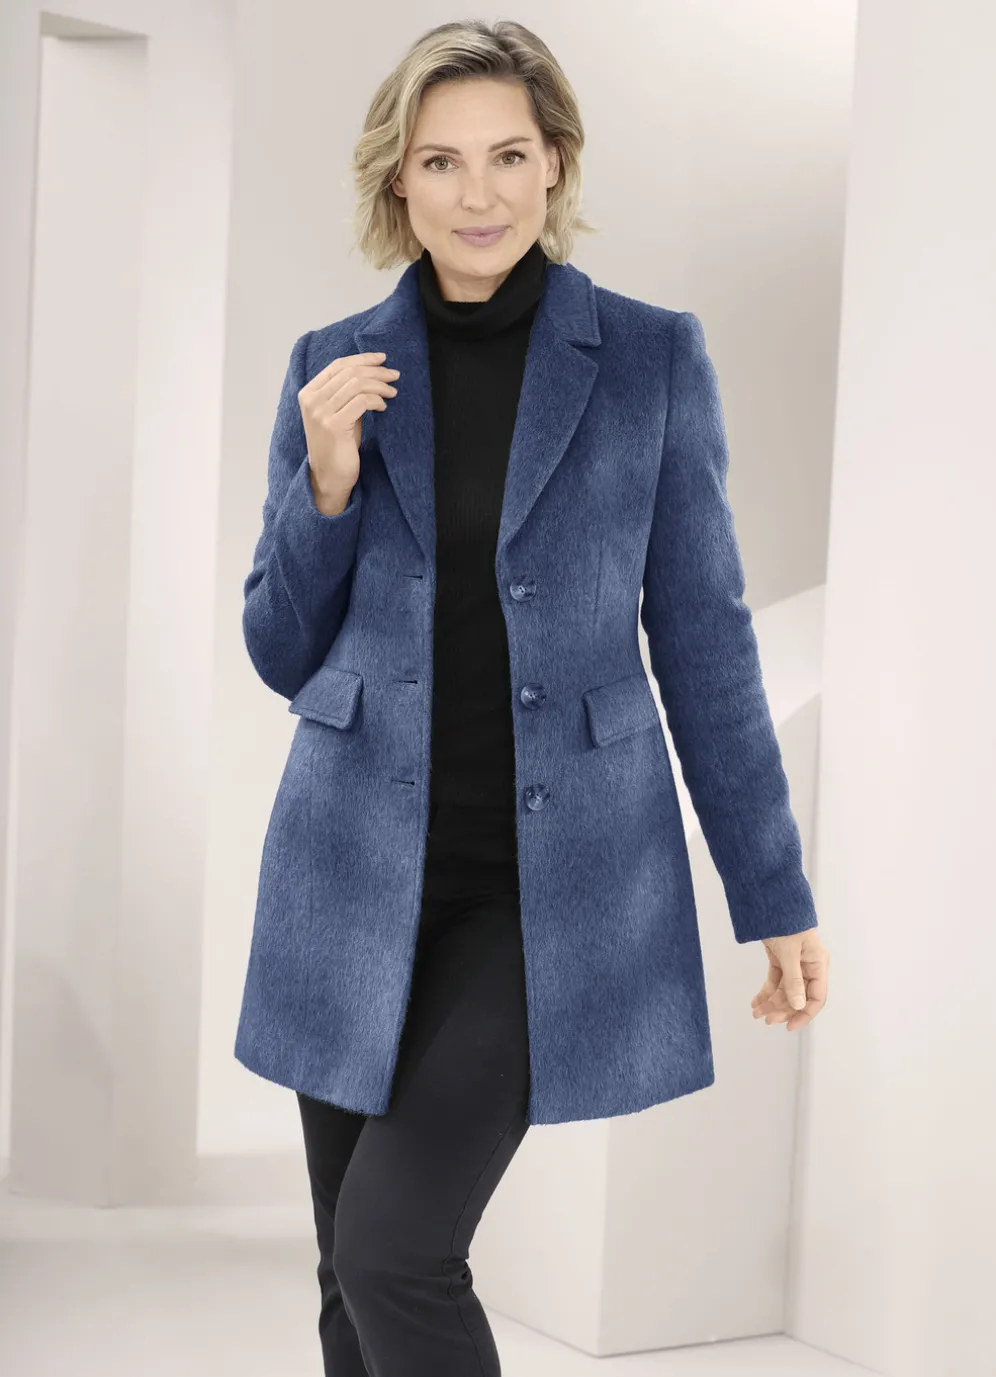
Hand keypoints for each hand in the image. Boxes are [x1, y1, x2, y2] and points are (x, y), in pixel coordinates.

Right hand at [298, 349, 399, 503]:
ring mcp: (320, 413)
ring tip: (392, 392)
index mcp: (309, 393)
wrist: (329, 476)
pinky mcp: (334, 425)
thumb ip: (346, 393)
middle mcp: (311, 400)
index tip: (382, 358)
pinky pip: (361, 401)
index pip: (338, 365)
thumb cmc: (338, 445)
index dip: (362, 358)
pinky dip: (376, 400)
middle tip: (394, 375)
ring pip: (357, 384)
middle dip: (376, 371)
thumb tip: (372, 372)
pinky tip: (383, 407)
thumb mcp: (339, 413)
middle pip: (350, 372)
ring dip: (380, 386)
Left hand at [750, 927, 827, 1031]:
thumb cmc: (786, 923)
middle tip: (765, 1020)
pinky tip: (755, 1002)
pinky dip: (766, 991)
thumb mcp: (790, 953)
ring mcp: (794, 963)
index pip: (816, 997)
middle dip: (782, 1009)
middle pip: (798, 996)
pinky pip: (775, 980)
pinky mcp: (781, 959)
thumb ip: (794, 981)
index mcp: (818, 964)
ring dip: (771, 1002)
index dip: (804, 1014)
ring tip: (755, 1012)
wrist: (771, 902)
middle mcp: (809, 966)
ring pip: (785, 990)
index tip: (789, 1026)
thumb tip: (797, 1006)